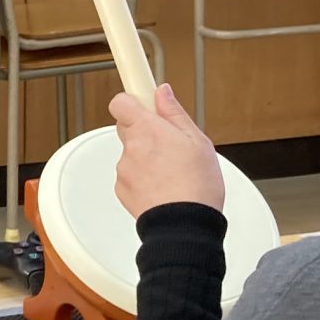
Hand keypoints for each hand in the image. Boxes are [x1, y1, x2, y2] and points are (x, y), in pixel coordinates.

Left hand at [108, 83, 222, 216]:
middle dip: (144, 130)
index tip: (142, 97)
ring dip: (146, 157)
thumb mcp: (197, 141)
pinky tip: (163, 186)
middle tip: (168, 141)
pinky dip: (142, 177)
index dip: (132, 99)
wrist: (184, 227)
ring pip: (131, 153)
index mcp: (147, 130)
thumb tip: (162, 93)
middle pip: (127, 127)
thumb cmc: (196, 185)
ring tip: (171, 171)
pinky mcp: (121, 190)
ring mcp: (123, 170)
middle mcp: (130, 148)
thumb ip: (175, 114)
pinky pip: (129, 175)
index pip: (121, 101)